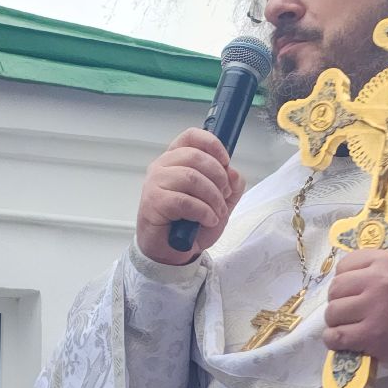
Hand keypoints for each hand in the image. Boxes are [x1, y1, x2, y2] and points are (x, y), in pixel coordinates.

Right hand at [135, 129, 245, 265]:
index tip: (226, 161)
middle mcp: (162, 166)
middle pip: (195, 156)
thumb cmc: (191, 223)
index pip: (191, 136)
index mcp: (177, 159)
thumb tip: (234, 172)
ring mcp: (155, 183)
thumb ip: (231, 185)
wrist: (171, 251)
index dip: (212, 144)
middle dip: (218, 177)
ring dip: (212, 197)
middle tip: (224, 195)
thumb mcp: (220, 202)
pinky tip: (207, 220)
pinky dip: (203, 211)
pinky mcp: (153, 202)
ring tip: (216, 212)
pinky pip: (184, 201)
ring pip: (191, 177)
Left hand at [322, 251, 387, 370]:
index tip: (353, 292)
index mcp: (386, 261)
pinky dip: (334, 341)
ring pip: (332, 313)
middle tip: (351, 312)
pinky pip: (336, 336)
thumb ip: (378, 264)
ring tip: (351, 327)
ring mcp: (375, 308)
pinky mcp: (371, 334)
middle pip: (335, 289)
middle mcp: (380, 280)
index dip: (344, 281)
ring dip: (337, 323)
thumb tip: (345, 270)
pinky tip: (344, 342)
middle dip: (339, 302)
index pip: (344, 266)